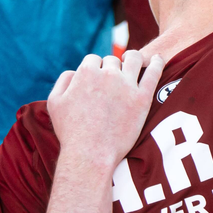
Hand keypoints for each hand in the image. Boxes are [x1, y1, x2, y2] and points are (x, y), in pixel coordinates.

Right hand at [46, 51, 163, 167]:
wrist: (90, 154)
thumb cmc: (70, 132)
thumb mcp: (55, 103)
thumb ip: (64, 80)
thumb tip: (75, 72)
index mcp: (86, 72)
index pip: (93, 60)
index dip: (95, 69)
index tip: (97, 80)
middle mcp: (108, 74)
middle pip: (113, 61)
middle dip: (112, 68)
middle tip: (113, 82)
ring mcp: (127, 85)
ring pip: (133, 59)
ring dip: (132, 59)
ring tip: (136, 64)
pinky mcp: (142, 98)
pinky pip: (154, 72)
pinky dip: (157, 63)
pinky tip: (158, 60)